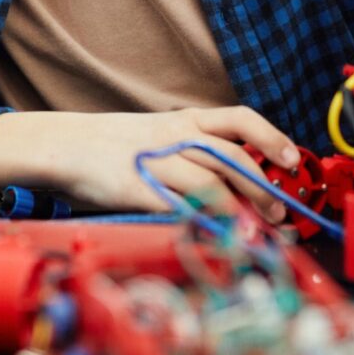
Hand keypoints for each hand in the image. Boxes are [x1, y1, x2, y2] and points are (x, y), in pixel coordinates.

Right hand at [0, 106, 299, 223]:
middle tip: (280, 211)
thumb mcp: (158, 133)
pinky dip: (201, 222)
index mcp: (182, 120)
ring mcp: (154, 162)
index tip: (292, 158)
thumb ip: (194, 150)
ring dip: (240, 208)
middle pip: (231, 156)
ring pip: (210, 182)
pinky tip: (216, 235)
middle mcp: (173, 136)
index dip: (270, 136)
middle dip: (263, 186)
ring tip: (256, 228)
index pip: (238, 119)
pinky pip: (175, 207)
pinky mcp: (134, 189)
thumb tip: (239, 180)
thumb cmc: (113, 145)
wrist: (61, 145)